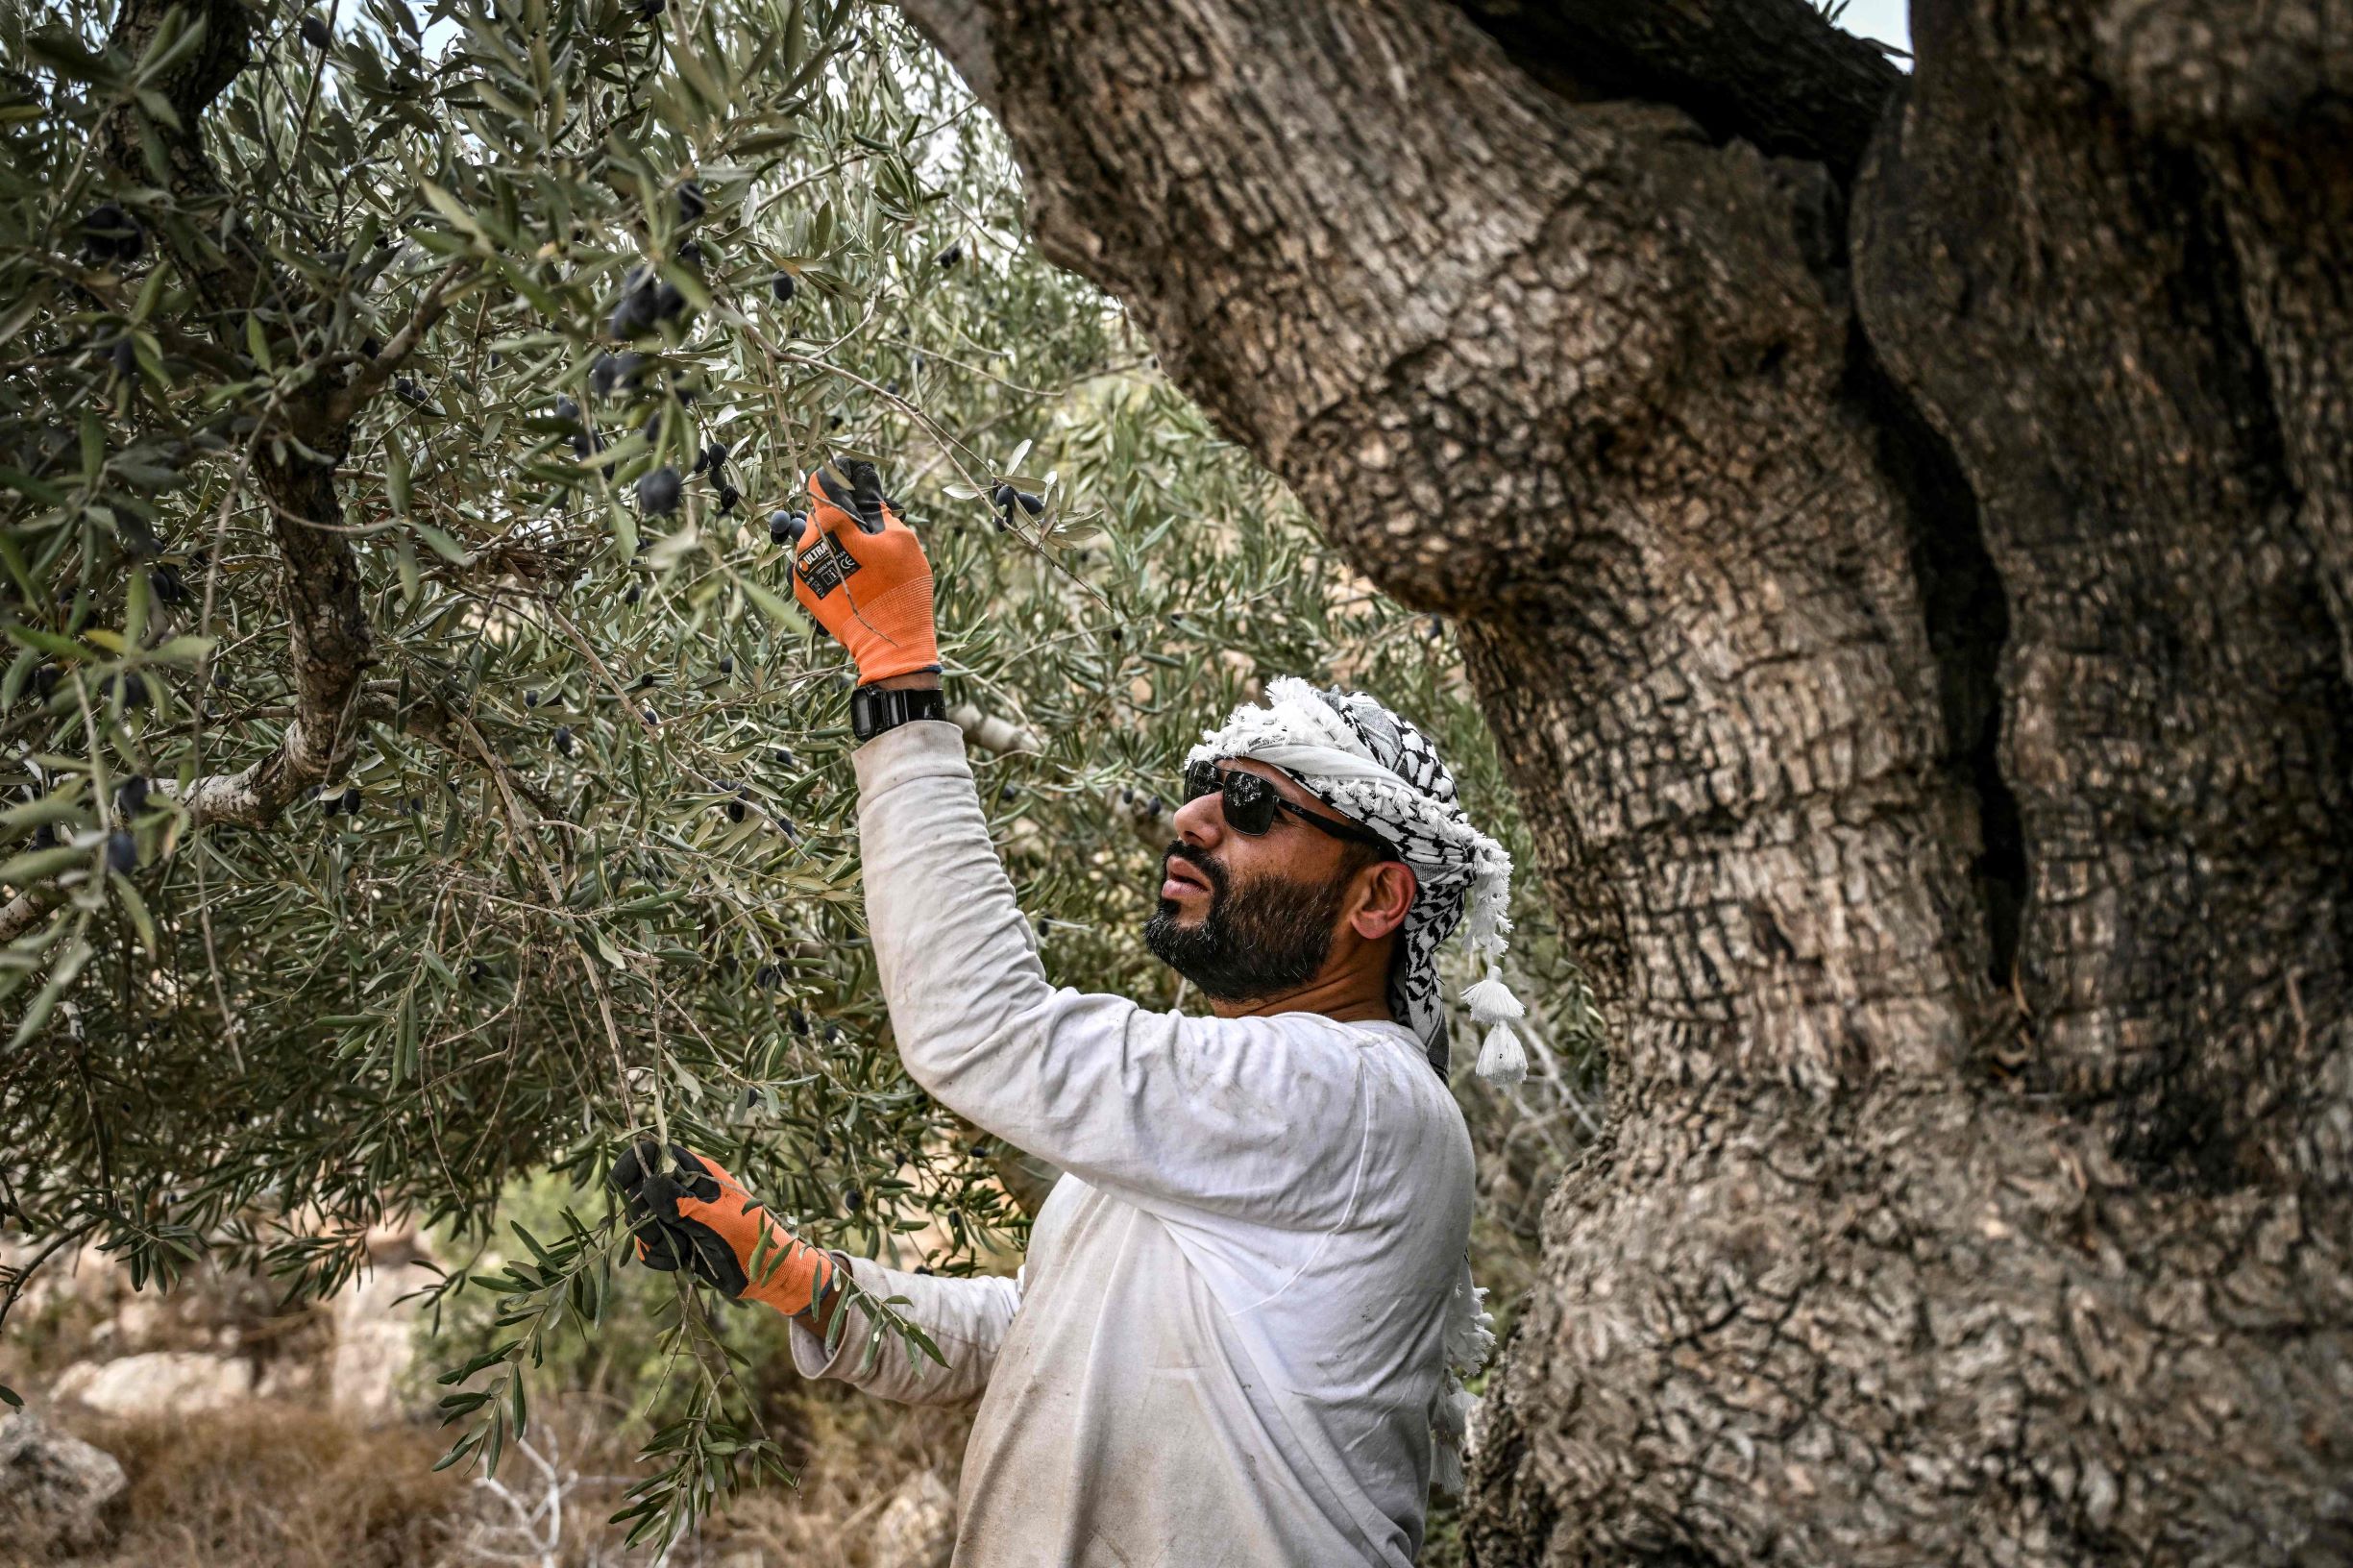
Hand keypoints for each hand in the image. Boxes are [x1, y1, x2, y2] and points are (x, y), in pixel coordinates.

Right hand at [609, 1141, 834, 1317]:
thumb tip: (647, 1183)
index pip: (654, 1154)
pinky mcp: (676, 1241)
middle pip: (639, 1192)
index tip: (620, 1184)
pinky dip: (661, 1256)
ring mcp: (678, 1217)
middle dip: (646, 1215)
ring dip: (656, 1240)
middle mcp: (684, 1191)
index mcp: (698, 1172)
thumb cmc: (751, 1240)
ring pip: (642, 1223)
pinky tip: (684, 1260)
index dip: (633, 1164)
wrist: (768, 1276)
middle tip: (670, 1230)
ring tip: (686, 1248)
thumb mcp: (716, 1219)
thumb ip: (681, 1202)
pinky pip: (650, 1247)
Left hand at [786, 458, 939, 685]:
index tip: (851, 480)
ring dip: (833, 541)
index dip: (837, 479)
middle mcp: (806, 544)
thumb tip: (866, 495)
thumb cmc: (900, 588)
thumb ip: (879, 511)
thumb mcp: (901, 540)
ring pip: (814, 541)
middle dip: (839, 516)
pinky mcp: (802, 591)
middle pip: (818, 515)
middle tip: (867, 529)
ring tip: (861, 557)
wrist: (888, 643)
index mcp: (829, 525)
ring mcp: (800, 570)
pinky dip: (828, 563)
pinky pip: (813, 564)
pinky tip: (852, 576)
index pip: (821, 485)